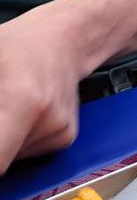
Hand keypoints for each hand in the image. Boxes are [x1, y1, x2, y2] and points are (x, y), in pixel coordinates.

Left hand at [0, 3, 87, 173]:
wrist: (66, 39)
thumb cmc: (16, 46)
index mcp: (22, 100)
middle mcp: (46, 121)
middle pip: (1, 160)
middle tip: (0, 115)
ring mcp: (59, 133)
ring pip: (10, 157)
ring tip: (4, 108)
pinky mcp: (65, 138)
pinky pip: (25, 152)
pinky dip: (11, 140)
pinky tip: (15, 114)